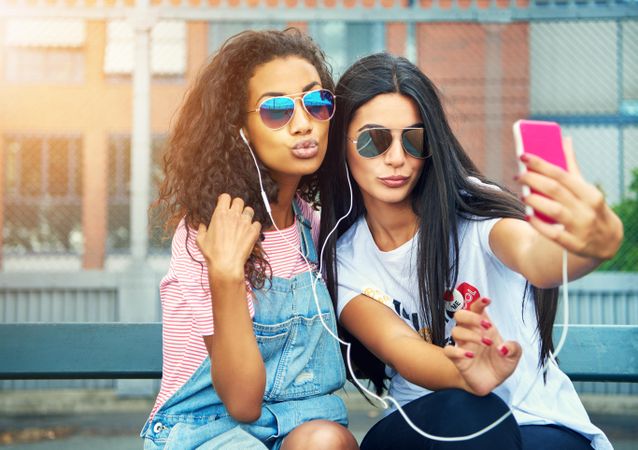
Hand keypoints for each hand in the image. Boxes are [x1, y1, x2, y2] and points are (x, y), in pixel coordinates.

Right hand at [196, 194, 261, 281]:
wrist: (226, 264)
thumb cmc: (212, 253)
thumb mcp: (200, 240)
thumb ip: (201, 229)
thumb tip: (202, 225)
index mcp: (220, 214)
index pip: (225, 197)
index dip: (225, 200)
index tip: (224, 205)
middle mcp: (234, 215)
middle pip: (239, 201)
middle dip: (236, 205)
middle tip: (234, 214)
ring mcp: (245, 222)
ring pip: (249, 210)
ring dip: (246, 214)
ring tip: (243, 222)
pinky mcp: (253, 231)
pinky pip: (257, 223)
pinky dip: (254, 226)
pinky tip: (249, 232)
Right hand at [443, 298, 521, 395]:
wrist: (491, 383)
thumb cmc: (500, 364)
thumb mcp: (513, 356)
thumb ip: (514, 348)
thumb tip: (503, 348)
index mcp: (483, 327)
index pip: (476, 308)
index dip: (478, 302)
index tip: (487, 300)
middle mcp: (471, 332)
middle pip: (460, 314)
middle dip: (472, 317)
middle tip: (487, 326)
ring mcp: (462, 345)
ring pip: (455, 331)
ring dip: (471, 335)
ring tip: (486, 343)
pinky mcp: (457, 359)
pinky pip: (448, 350)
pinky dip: (457, 351)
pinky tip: (471, 356)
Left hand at [516, 137, 622, 260]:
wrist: (607, 241)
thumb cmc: (590, 208)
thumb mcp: (585, 188)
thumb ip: (571, 167)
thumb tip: (564, 140)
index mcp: (589, 193)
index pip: (561, 174)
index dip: (540, 164)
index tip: (523, 156)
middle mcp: (586, 209)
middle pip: (555, 190)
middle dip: (534, 180)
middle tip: (518, 175)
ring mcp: (581, 228)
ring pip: (554, 211)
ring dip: (535, 201)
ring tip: (522, 195)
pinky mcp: (574, 244)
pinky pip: (552, 234)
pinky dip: (538, 224)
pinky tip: (527, 216)